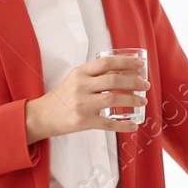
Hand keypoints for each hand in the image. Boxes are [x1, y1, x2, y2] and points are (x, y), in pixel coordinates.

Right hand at [25, 55, 148, 144]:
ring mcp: (82, 104)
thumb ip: (96, 75)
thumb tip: (125, 71)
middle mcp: (81, 86)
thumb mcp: (76, 79)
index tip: (141, 64)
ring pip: (113, 99)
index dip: (126, 62)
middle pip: (113, 80)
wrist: (42, 116)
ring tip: (143, 101)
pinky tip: (133, 125)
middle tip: (145, 85)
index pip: (106, 63)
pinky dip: (123, 125)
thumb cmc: (64, 96)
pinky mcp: (83, 121)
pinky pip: (108, 123)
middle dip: (134, 82)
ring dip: (132, 100)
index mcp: (80, 73)